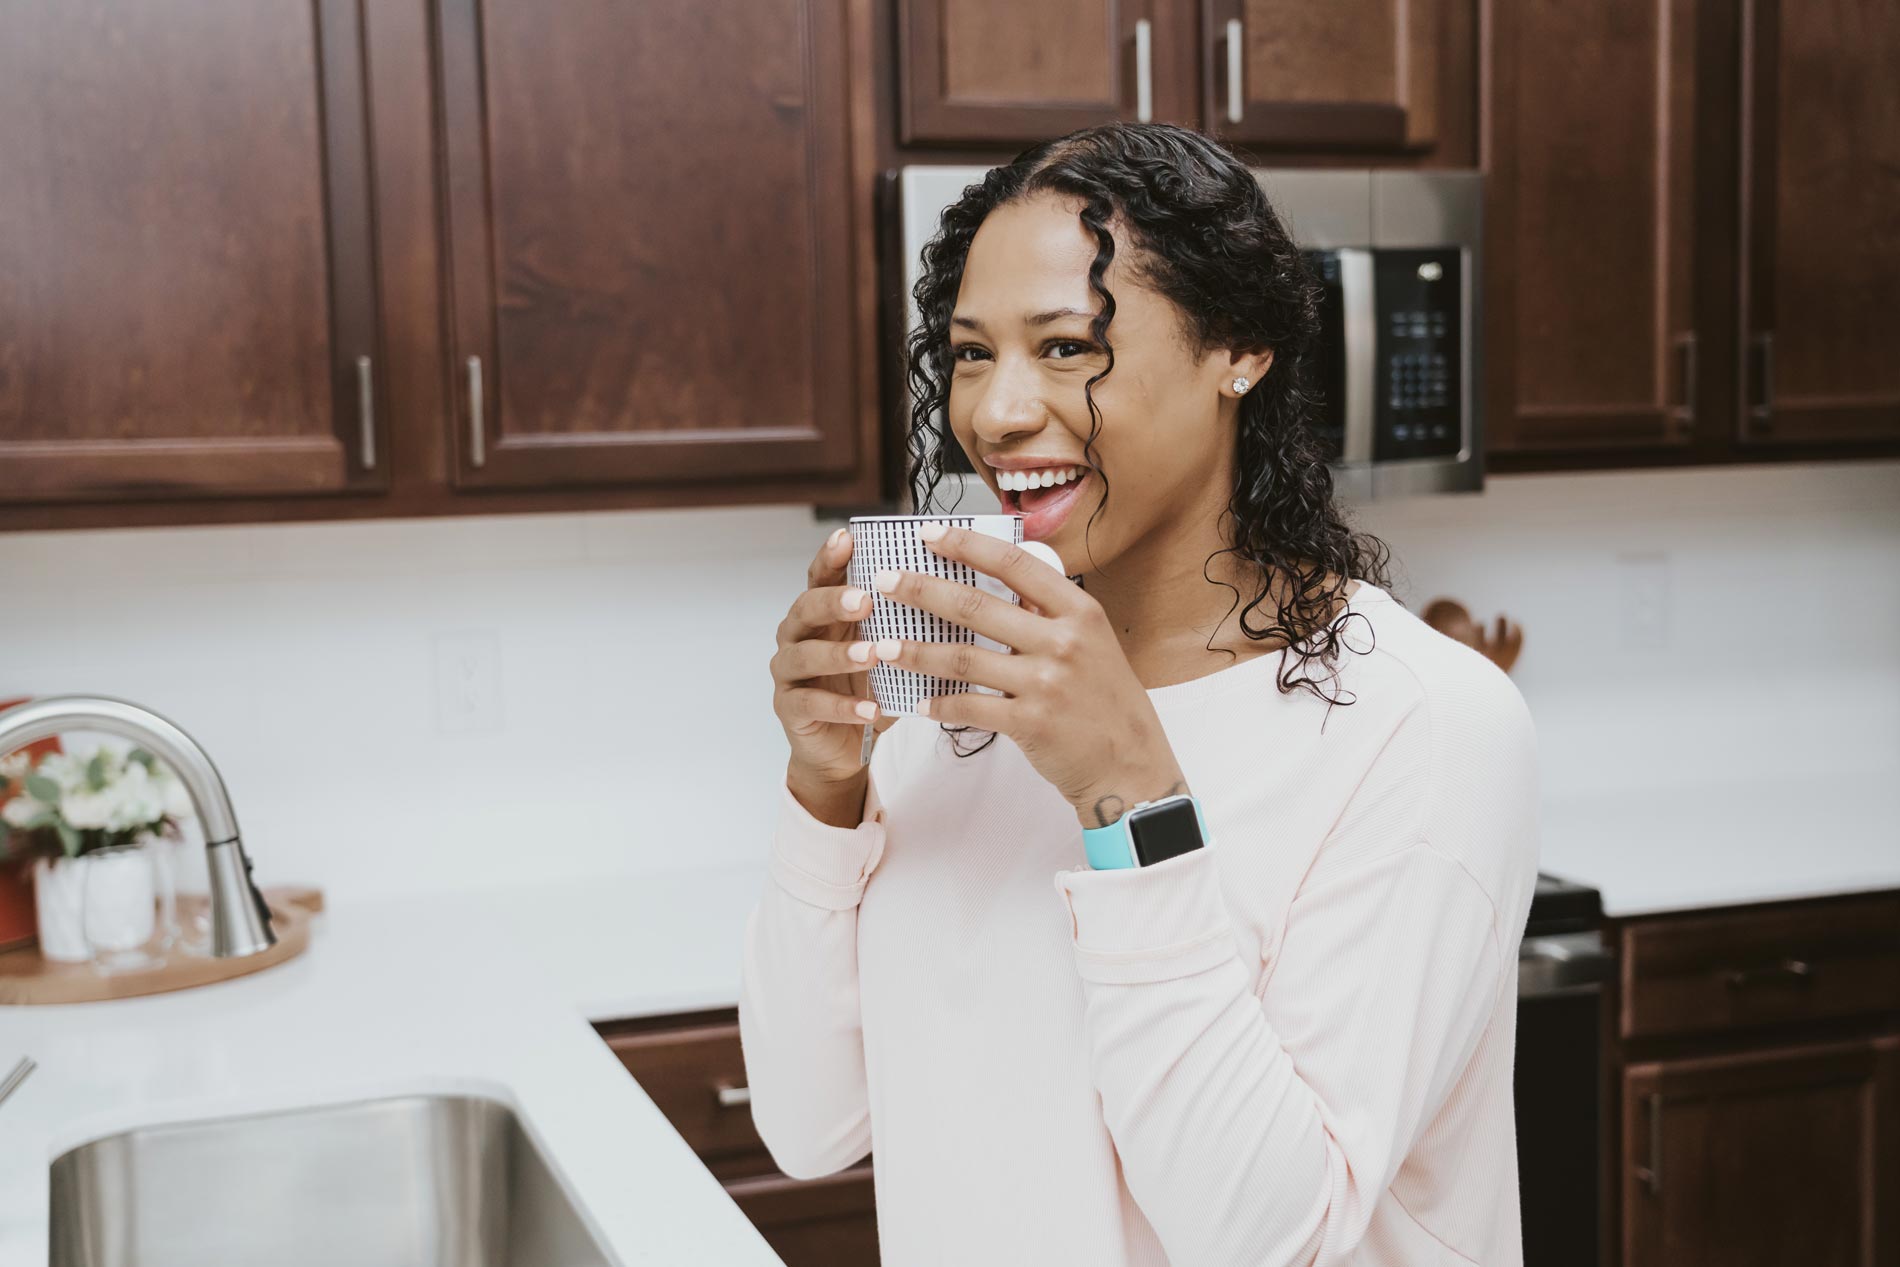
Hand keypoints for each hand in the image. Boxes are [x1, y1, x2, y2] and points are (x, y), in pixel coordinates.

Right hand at [771, 528, 900, 787]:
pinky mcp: (788, 708)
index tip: (847, 538)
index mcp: (823, 613)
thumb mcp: (889, 652)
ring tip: (871, 655)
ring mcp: (788, 672)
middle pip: (805, 608)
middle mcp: (798, 635)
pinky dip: (842, 706)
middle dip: (833, 601)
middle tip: (864, 600)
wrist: (844, 748)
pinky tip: (870, 709)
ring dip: (839, 654)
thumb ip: (904, 624)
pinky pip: (811, 703)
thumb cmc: (868, 688)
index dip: (830, 557)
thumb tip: (955, 595)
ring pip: (805, 655)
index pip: (821, 577)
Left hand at [867, 521, 1187, 828]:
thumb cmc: (1105, 699)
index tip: (928, 533)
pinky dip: (939, 704)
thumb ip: (1048, 613)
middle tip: (884, 581)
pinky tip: (917, 702)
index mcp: (1079, 610)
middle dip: (921, 590)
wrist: (1132, 765)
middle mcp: (1064, 641)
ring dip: (914, 651)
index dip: (966, 544)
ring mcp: (1046, 683)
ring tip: (879, 646)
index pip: (1013, 563)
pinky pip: (970, 707)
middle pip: (975, 606)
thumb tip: (992, 581)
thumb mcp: (1091, 642)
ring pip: (962, 658)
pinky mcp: (1031, 723)